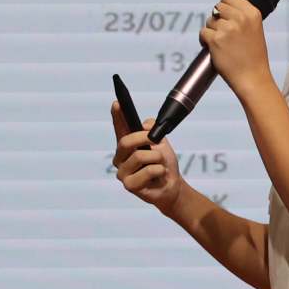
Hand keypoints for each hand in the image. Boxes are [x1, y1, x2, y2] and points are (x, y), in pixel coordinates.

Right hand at [112, 99, 184, 213]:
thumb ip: (153, 130)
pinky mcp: (129, 185)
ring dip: (157, 159)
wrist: (171, 185)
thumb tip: (145, 126)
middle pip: (125, 141)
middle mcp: (120, 158)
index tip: (117, 103)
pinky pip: (147, 171)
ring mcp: (122, 172)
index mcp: (127, 146)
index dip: (117, 115)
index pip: (119, 128)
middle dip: (144, 139)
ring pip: (139, 156)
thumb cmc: (163, 164)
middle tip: (156, 141)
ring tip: (160, 165)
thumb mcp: (162, 142)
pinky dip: (159, 171)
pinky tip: (158, 176)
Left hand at [198, 0, 270, 96]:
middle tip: (223, 32)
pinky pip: (203, 33)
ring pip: (209, 21)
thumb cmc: (253, 58)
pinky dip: (205, 41)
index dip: (225, 5)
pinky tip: (214, 48)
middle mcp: (240, 18)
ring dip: (211, 31)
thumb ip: (242, 17)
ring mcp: (227, 29)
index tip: (225, 15)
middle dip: (217, 19)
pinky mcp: (216, 40)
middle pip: (217, 7)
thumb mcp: (255, 29)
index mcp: (252, 13)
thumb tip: (224, 8)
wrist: (252, 78)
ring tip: (222, 44)